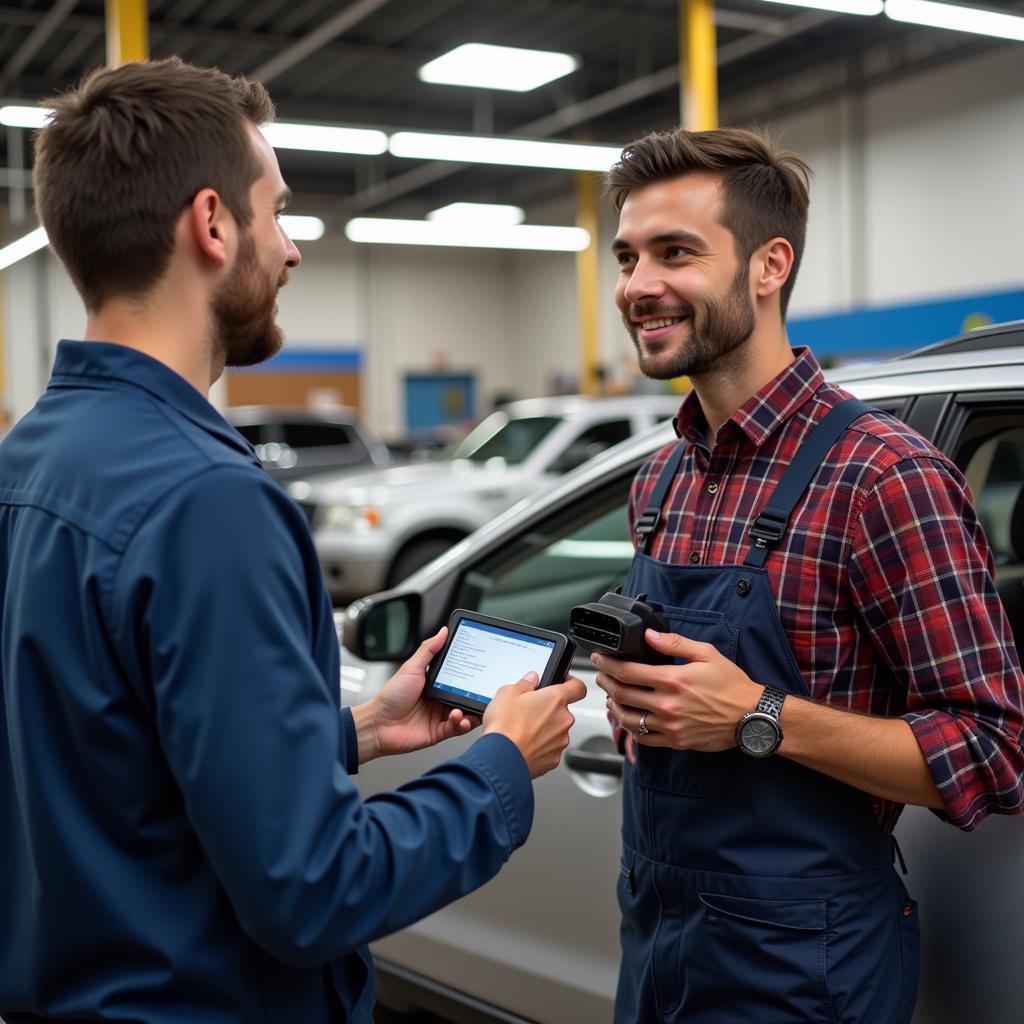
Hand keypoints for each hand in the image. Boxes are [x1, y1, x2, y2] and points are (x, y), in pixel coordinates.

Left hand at [355, 627, 477, 762]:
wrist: (378, 725)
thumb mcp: (411, 668)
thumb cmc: (390, 697)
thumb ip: (429, 650)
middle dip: (475, 694)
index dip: (471, 674)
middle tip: (480, 691)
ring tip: (462, 708)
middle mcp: (440, 698)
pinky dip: (462, 724)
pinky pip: (458, 728)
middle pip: (466, 695)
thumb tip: (443, 631)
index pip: (460, 676)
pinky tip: (458, 718)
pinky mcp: (440, 731)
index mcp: (435, 682)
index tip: (480, 669)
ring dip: (469, 711)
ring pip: (466, 712)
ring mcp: (441, 715)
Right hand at [483, 673, 587, 778]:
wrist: (501, 759)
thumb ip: (524, 683)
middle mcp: (563, 720)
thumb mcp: (508, 693)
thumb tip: (531, 680)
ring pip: (556, 731)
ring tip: (522, 730)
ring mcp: (560, 741)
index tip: (564, 683)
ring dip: (544, 729)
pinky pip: (550, 748)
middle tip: (529, 711)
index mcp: (555, 699)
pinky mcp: (554, 759)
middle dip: (548, 710)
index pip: (577, 687)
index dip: (571, 683)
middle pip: (562, 711)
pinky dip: (540, 746)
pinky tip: (524, 744)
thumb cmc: (505, 726)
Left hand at [593, 629, 761, 751]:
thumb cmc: (731, 684)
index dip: (608, 664)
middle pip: (622, 694)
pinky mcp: (675, 741)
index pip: (628, 671)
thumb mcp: (706, 654)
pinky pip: (644, 738)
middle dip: (606, 682)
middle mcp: (667, 704)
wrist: (751, 716)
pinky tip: (628, 718)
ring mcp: (670, 725)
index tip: (599, 658)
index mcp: (673, 680)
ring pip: (628, 718)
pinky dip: (631, 728)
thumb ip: (674, 643)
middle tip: (601, 675)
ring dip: (613, 706)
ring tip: (610, 696)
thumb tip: (649, 636)